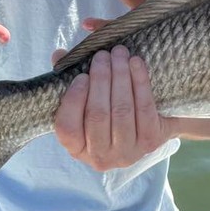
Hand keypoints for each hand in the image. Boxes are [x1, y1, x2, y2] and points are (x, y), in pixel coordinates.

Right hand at [54, 46, 175, 170]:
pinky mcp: (151, 142)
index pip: (67, 128)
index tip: (81, 76)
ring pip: (122, 110)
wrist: (148, 128)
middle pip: (98, 115)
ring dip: (120, 77)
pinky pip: (145, 108)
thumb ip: (68, 78)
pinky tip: (136, 63)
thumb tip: (58, 55)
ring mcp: (127, 152)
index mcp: (77, 148)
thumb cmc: (108, 110)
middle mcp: (100, 157)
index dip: (73, 100)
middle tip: (102, 55)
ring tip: (119, 53)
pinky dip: (140, 82)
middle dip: (101, 79)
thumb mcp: (85, 99)